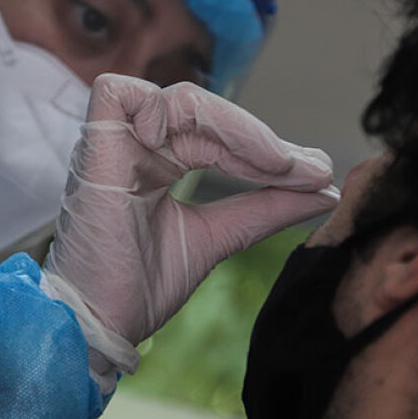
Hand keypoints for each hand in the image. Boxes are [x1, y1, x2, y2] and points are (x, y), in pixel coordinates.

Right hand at [41, 74, 338, 383]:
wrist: (98, 325)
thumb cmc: (140, 287)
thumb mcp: (218, 238)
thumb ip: (265, 209)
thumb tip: (326, 188)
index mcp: (156, 162)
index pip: (218, 134)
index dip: (267, 150)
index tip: (316, 175)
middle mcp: (134, 146)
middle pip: (206, 113)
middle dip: (261, 139)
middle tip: (306, 169)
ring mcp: (112, 142)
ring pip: (179, 101)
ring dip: (236, 128)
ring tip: (272, 164)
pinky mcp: (92, 145)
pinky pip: (119, 93)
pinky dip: (161, 108)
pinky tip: (189, 142)